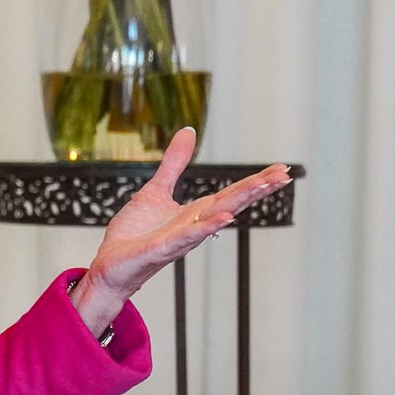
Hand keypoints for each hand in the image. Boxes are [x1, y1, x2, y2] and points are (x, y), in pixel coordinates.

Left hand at [70, 128, 290, 334]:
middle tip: (284, 176)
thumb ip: (174, 163)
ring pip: (215, 218)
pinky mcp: (161, 248)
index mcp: (195, 211)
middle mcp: (194, 225)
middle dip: (257, 189)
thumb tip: (188, 131)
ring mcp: (180, 238)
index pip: (232, 193)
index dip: (256, 181)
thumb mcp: (156, 189)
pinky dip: (206, 228)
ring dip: (238, 202)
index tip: (281, 170)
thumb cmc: (135, 233)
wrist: (111, 263)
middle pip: (231, 203)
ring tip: (262, 186)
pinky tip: (224, 217)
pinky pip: (187, 237)